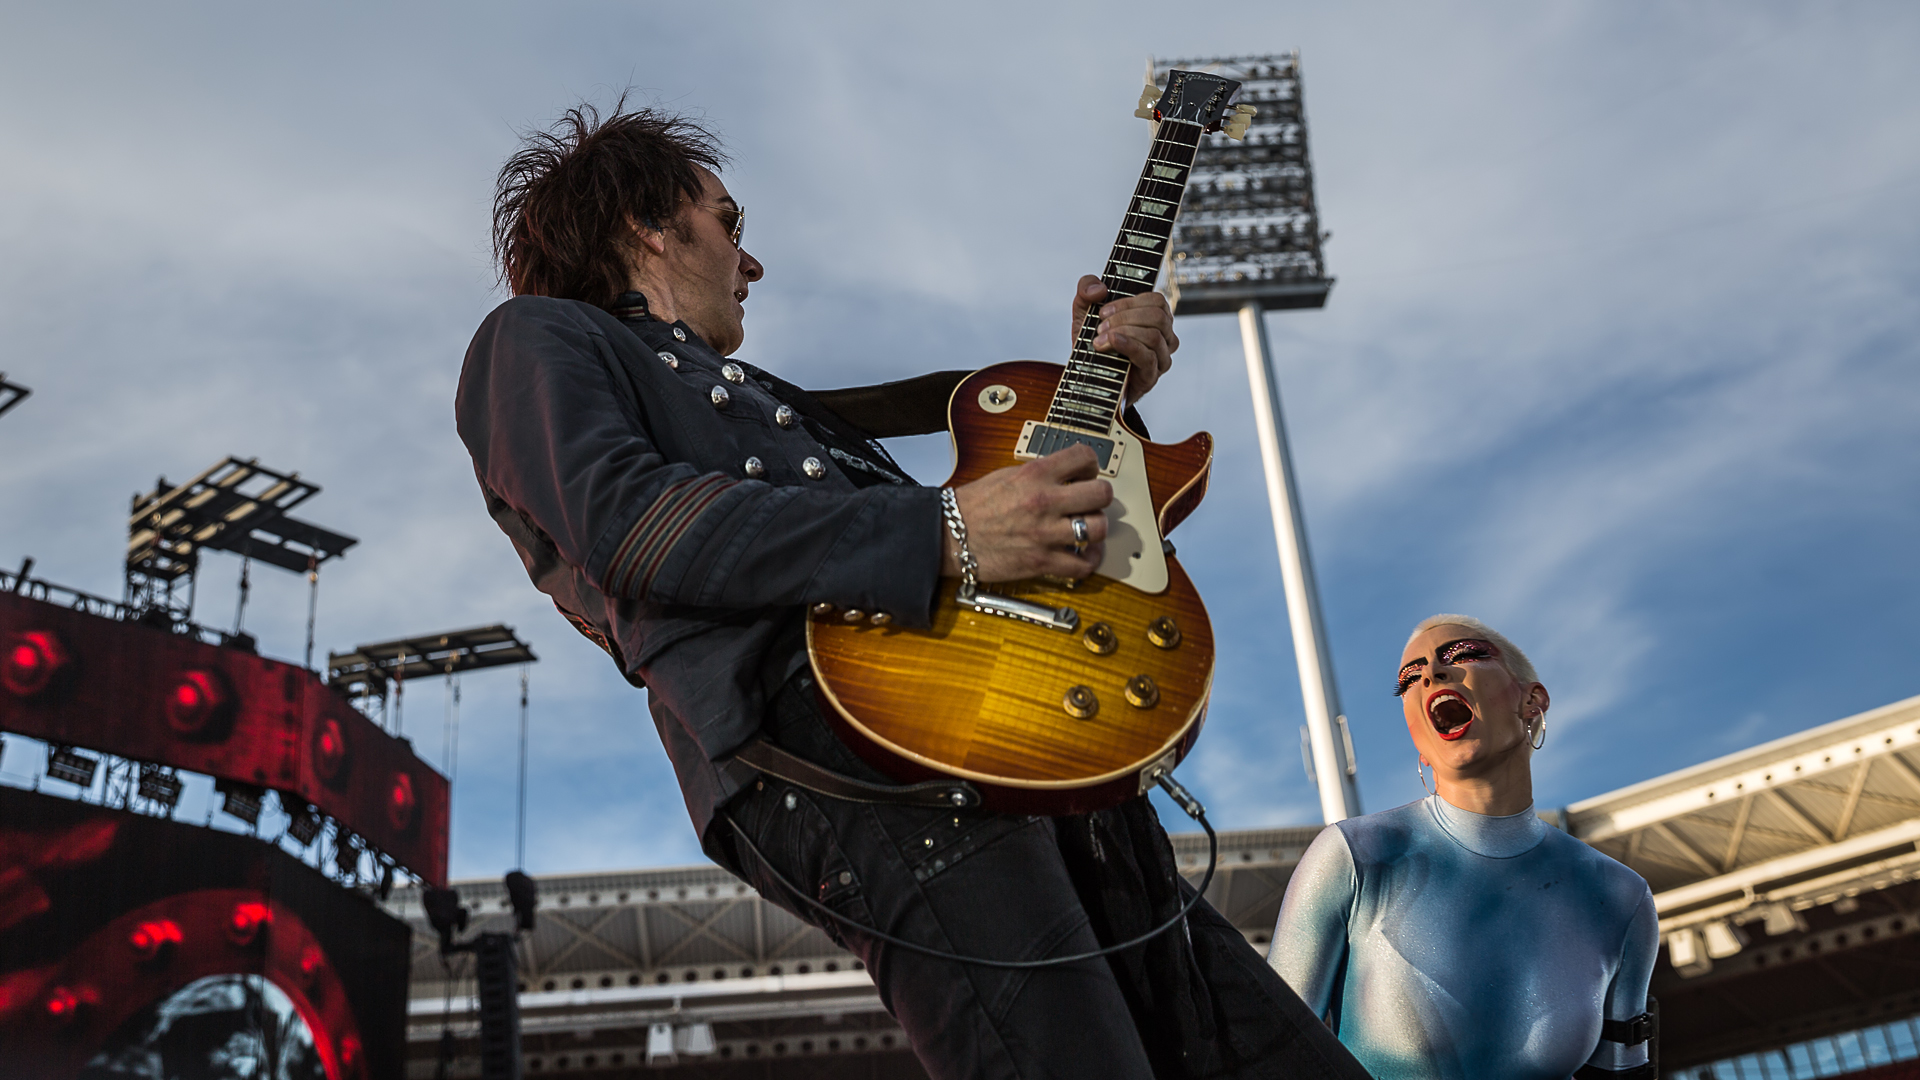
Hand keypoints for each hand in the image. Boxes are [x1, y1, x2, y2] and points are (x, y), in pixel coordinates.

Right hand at [943, 445, 1112, 582]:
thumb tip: (1067, 475)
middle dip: (1099, 498)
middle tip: (1090, 503)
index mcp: (1035, 474)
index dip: (1091, 467)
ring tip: (1089, 529)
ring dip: (1097, 529)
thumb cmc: (974, 506)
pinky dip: (1087, 561)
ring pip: (1098, 529)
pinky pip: (1082, 565)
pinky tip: (1082, 554)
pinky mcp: (1041, 562)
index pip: (1085, 458)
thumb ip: (1041, 473)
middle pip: (1101, 494)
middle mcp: (1044, 501)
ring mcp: (1045, 533)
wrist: (949, 536)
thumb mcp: (1007, 474)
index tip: (1086, 475)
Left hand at [1073, 275, 1178, 402]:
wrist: (1083, 379)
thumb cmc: (1090, 343)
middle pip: (1158, 316)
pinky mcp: (1151, 377)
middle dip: (1125, 318)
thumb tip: (1100, 288)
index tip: (1103, 311)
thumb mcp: (1083, 311)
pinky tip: (1113, 343)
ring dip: (1124, 333)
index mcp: (1153, 318)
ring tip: (1099, 341)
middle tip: (1099, 327)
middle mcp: (1163, 337)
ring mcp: (1160, 358)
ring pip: (1155, 336)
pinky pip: (1149, 357)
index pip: (1157, 301)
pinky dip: (1129, 346)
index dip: (1129, 302)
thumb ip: (1086, 288)